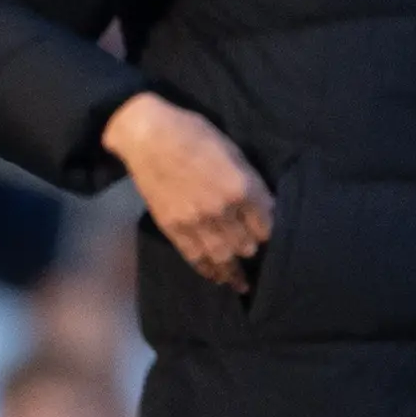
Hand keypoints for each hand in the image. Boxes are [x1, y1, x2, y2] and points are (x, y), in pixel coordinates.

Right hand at [102, 93, 273, 289]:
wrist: (147, 137)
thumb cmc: (193, 134)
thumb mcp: (232, 150)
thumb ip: (250, 181)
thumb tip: (266, 206)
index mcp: (240, 187)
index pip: (266, 226)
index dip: (268, 232)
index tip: (266, 234)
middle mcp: (221, 210)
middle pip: (246, 245)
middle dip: (251, 248)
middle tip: (251, 251)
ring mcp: (195, 222)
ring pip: (223, 258)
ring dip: (234, 272)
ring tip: (240, 282)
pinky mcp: (173, 228)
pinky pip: (195, 258)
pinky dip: (208, 270)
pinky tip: (216, 277)